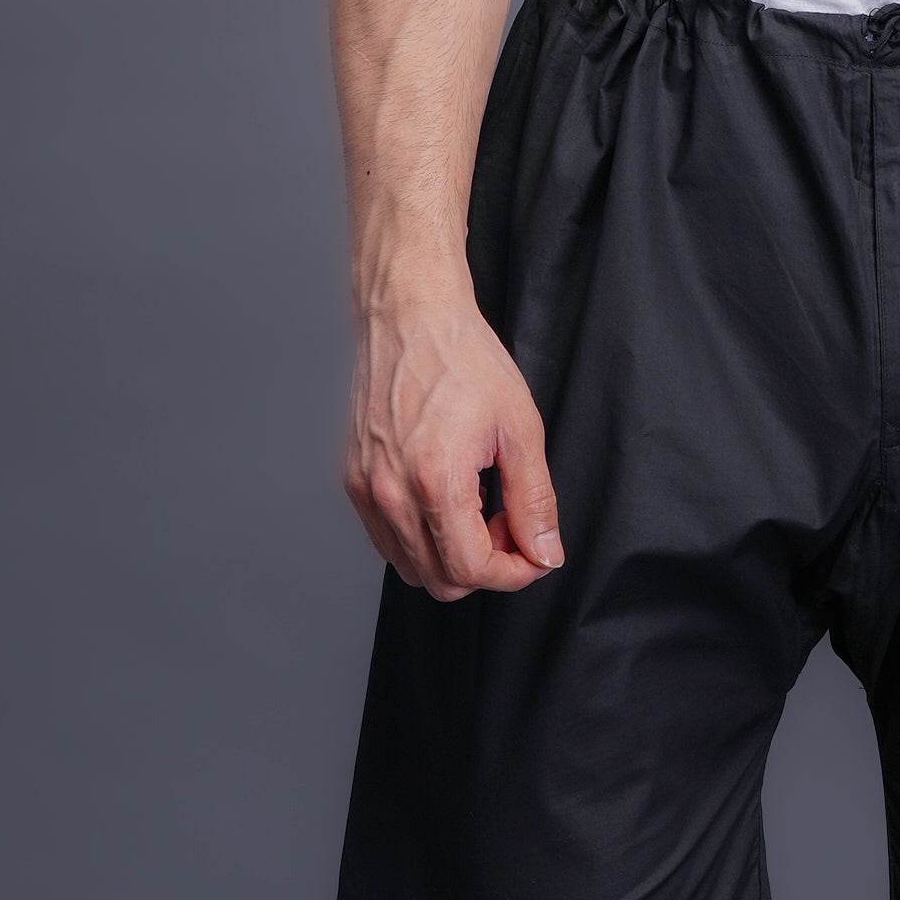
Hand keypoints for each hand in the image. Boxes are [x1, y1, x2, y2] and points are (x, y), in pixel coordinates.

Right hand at [343, 286, 565, 601]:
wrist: (410, 318)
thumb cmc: (465, 361)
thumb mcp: (520, 430)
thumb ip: (534, 501)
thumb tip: (545, 553)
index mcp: (434, 481)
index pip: (472, 570)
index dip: (514, 572)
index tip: (534, 551)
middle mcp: (390, 493)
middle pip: (441, 582)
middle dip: (485, 566)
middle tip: (507, 523)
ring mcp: (366, 489)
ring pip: (411, 568)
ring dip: (452, 556)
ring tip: (477, 508)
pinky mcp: (355, 481)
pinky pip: (388, 540)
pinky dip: (422, 539)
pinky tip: (446, 498)